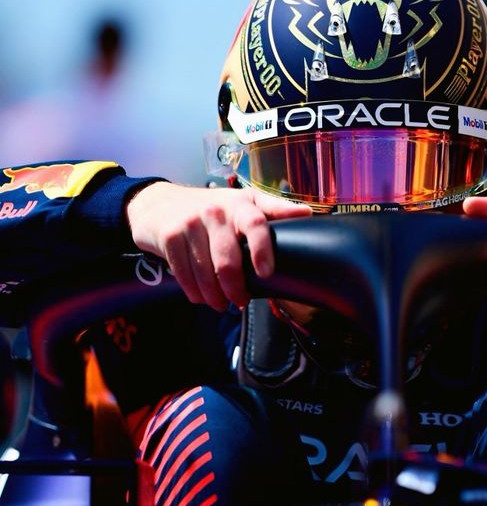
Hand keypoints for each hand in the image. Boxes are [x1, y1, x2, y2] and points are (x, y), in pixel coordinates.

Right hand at [126, 182, 311, 310]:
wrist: (159, 204)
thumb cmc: (212, 207)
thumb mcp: (243, 201)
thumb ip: (274, 209)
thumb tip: (308, 213)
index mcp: (239, 204)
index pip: (256, 224)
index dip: (262, 249)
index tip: (266, 273)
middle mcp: (214, 212)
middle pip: (228, 259)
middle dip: (236, 288)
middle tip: (241, 301)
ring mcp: (189, 224)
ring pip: (205, 272)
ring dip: (215, 296)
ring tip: (222, 304)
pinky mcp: (169, 238)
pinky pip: (184, 275)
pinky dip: (195, 293)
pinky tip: (202, 297)